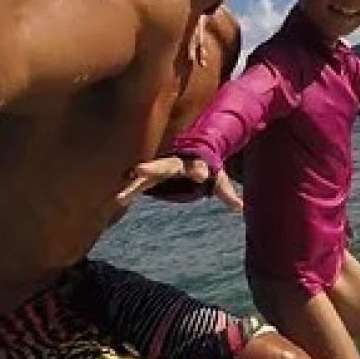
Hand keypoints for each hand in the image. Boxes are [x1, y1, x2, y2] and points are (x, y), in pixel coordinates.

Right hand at [116, 156, 243, 211]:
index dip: (199, 170)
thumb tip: (240, 208)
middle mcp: (175, 163)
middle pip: (164, 165)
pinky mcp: (152, 176)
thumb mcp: (219, 178)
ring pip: (146, 175)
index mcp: (194, 162)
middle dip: (152, 167)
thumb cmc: (207, 165)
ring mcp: (161, 168)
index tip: (201, 175)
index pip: (198, 165)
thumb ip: (227, 192)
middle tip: (139, 170)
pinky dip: (130, 191)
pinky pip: (139, 185)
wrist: (192, 150)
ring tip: (121, 198)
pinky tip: (120, 200)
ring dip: (134, 185)